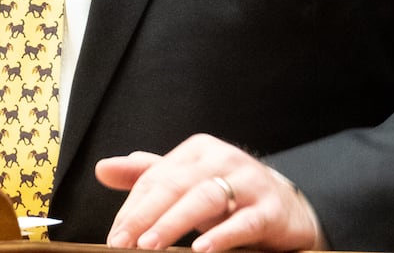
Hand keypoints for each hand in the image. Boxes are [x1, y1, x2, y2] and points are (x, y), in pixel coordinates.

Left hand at [96, 134, 322, 250]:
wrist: (289, 206)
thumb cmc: (230, 195)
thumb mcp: (189, 182)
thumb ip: (148, 176)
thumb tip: (103, 168)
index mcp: (198, 151)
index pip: (157, 178)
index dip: (132, 207)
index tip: (115, 235)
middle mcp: (222, 159)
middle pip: (175, 185)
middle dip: (144, 216)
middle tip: (121, 242)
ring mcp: (249, 182)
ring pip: (204, 199)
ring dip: (173, 223)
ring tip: (150, 245)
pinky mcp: (271, 209)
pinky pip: (244, 222)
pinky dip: (221, 236)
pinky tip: (203, 250)